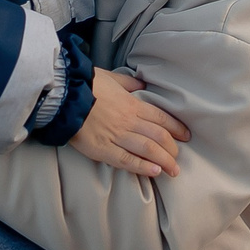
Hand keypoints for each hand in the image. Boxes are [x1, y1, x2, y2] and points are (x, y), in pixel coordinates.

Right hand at [69, 68, 191, 178]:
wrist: (64, 97)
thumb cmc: (86, 85)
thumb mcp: (111, 77)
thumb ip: (128, 84)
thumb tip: (141, 84)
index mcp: (132, 104)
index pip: (161, 118)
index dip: (176, 128)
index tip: (186, 136)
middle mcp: (129, 121)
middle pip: (158, 136)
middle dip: (172, 149)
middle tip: (178, 159)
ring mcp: (117, 136)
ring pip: (147, 149)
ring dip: (163, 161)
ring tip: (173, 171)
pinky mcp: (103, 149)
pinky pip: (127, 160)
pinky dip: (142, 167)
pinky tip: (154, 172)